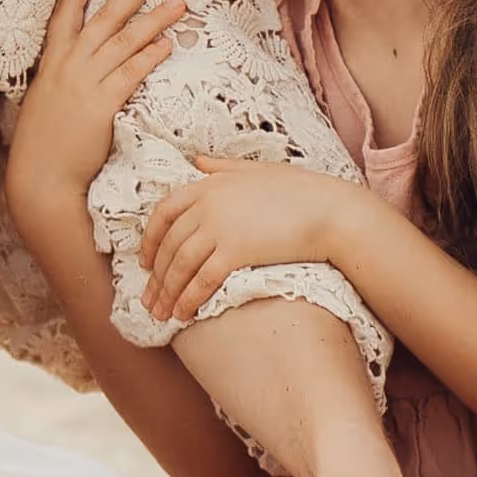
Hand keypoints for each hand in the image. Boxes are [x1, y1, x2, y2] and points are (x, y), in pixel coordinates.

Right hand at [5, 0, 187, 226]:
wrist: (39, 179)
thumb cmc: (43, 144)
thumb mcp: (44, 100)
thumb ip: (61, 76)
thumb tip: (79, 62)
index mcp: (51, 60)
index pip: (66, 8)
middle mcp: (66, 65)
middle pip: (104, 16)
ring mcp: (82, 84)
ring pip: (122, 41)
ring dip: (152, 19)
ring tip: (179, 2)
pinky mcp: (99, 106)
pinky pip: (128, 75)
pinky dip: (148, 58)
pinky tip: (166, 45)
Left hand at [138, 157, 335, 324]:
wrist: (330, 211)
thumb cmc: (299, 191)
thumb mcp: (255, 170)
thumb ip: (222, 167)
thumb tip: (198, 162)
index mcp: (207, 184)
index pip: (163, 213)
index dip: (150, 240)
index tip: (145, 262)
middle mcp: (206, 205)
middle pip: (168, 246)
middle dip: (155, 277)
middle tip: (149, 300)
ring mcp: (219, 228)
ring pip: (180, 266)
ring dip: (167, 294)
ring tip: (162, 315)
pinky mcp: (235, 252)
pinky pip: (202, 280)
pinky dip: (189, 300)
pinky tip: (185, 315)